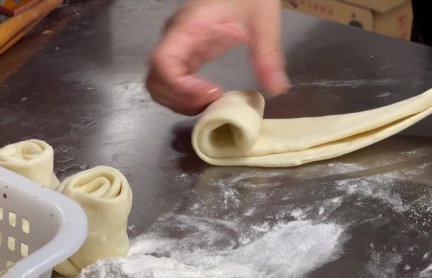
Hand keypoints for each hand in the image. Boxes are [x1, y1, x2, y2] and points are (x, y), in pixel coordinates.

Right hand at [146, 0, 288, 114]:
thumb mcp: (263, 20)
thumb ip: (268, 55)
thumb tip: (276, 89)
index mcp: (189, 26)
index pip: (163, 61)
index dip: (180, 86)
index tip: (211, 92)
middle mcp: (176, 38)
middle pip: (155, 79)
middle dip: (181, 100)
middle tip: (212, 103)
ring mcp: (178, 47)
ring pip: (159, 85)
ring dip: (181, 102)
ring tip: (211, 102)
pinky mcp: (186, 55)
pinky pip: (172, 82)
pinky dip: (184, 98)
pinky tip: (209, 97)